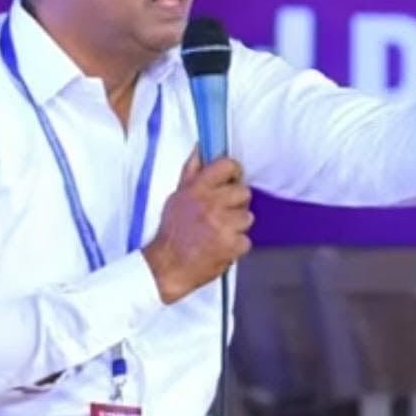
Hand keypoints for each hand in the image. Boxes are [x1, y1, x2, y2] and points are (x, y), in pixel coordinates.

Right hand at [143, 151, 252, 303]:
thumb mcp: (177, 197)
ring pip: (247, 217)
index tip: (232, 180)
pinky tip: (221, 247)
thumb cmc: (172, 233)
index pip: (227, 166)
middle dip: (236, 204)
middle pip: (244, 192)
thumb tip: (200, 149)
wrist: (167, 266)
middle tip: (223, 214)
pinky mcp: (231, 245)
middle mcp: (210, 204)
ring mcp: (222, 225)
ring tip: (219, 233)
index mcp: (197, 189)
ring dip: (237, 227)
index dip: (234, 173)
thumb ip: (191, 173)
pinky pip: (246, 240)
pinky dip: (236, 246)